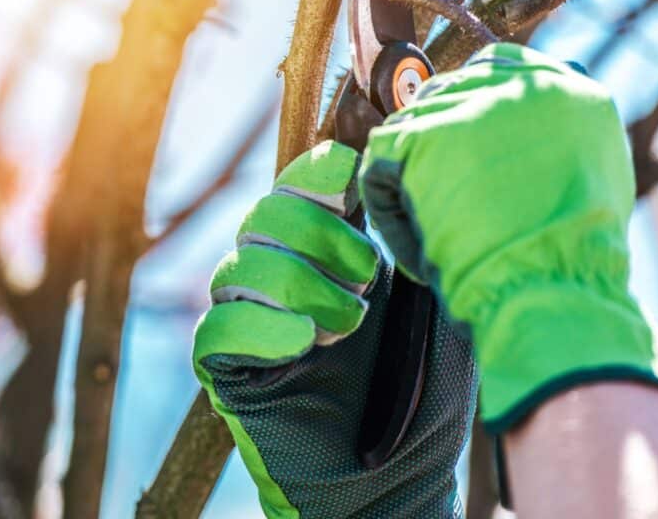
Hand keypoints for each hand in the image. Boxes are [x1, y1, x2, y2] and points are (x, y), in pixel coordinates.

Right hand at [193, 141, 476, 517]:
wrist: (399, 485)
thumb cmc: (425, 402)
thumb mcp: (441, 311)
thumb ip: (423, 248)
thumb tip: (409, 181)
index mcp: (332, 258)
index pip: (300, 186)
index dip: (317, 173)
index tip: (353, 183)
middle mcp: (285, 283)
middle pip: (264, 216)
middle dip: (316, 235)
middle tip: (364, 280)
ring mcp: (254, 327)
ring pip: (236, 266)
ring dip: (296, 284)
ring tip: (345, 327)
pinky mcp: (229, 374)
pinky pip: (217, 330)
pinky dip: (257, 326)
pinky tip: (301, 344)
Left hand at [359, 42, 657, 434]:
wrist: (553, 285)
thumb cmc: (573, 260)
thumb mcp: (594, 180)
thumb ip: (557, 140)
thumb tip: (524, 131)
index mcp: (566, 90)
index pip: (496, 67)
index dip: (470, 108)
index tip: (460, 149)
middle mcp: (519, 85)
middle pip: (447, 92)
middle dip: (435, 145)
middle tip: (441, 199)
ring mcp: (469, 105)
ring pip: (410, 126)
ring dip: (411, 179)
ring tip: (436, 232)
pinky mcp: (424, 134)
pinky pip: (380, 161)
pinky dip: (388, 208)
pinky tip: (415, 243)